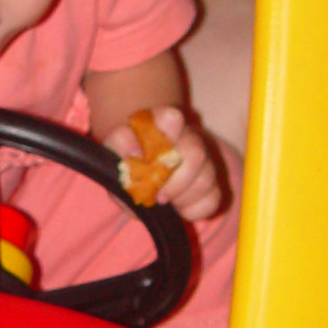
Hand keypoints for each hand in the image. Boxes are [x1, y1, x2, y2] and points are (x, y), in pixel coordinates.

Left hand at [105, 104, 224, 223]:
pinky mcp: (213, 185)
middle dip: (174, 181)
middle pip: (196, 152)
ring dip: (181, 197)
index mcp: (162, 123)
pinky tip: (178, 207)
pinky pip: (212, 199)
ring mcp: (204, 161)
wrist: (139, 182)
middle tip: (157, 194)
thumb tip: (136, 151)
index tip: (147, 156)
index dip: (166, 133)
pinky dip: (192, 210)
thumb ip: (121, 144)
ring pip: (205, 179)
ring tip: (164, 200)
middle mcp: (188, 137)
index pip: (171, 117)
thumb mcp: (114, 153)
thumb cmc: (128, 163)